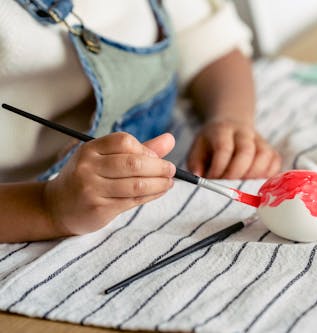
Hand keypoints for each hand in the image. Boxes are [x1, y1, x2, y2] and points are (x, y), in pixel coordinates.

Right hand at [43, 132, 175, 235]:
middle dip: (159, 167)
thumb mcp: (106, 159)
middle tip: (172, 170)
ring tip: (169, 182)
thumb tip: (170, 139)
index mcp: (90, 149)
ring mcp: (92, 189)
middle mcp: (88, 167)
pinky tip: (160, 191)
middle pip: (133, 163)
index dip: (145, 150)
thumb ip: (139, 150)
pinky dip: (152, 195)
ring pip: (136, 185)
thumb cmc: (88, 178)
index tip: (157, 158)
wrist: (57, 207)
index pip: (124, 141)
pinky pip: (133, 201)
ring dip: (159, 183)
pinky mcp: (99, 208)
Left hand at [187, 119, 280, 178]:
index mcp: (222, 130)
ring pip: (264, 156)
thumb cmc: (212, 143)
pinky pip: (275, 163)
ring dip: (253, 176)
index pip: (224, 148)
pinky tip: (255, 183)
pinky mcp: (271, 150)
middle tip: (227, 187)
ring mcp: (260, 141)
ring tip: (242, 186)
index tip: (212, 180)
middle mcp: (244, 133)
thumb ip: (196, 163)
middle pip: (246, 151)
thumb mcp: (197, 149)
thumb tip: (200, 178)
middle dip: (236, 174)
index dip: (219, 168)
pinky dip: (267, 176)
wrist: (231, 125)